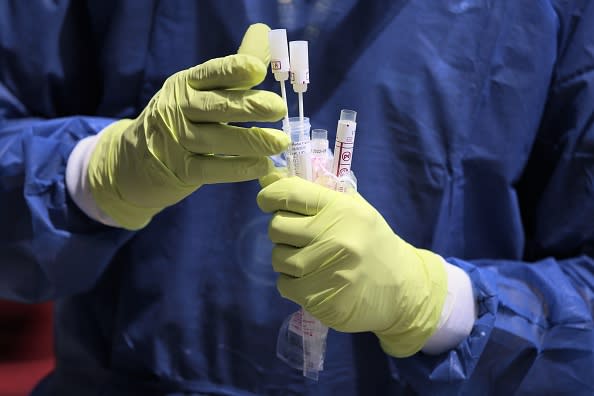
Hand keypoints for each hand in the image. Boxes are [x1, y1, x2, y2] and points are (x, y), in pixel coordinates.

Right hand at [87, 24, 288, 228]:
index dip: (234, 70)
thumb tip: (265, 33)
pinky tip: (262, 165)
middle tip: (279, 108)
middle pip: (216, 106)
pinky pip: (211, 169)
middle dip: (249, 106)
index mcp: (186, 83)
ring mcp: (176, 141)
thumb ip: (235, 68)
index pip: (212, 73)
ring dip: (250, 140)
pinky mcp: (179, 170)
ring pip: (216, 139)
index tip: (258, 70)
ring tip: (279, 142)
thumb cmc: (182, 118)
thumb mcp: (199, 89)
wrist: (137, 159)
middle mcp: (178, 109)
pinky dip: (238, 168)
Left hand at [257, 176, 447, 356]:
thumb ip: (315, 192)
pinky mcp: (319, 298)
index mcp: (341, 208)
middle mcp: (334, 236)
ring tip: (310, 260)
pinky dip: (292, 283)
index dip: (270, 195)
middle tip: (299, 236)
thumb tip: (268, 178)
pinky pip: (284, 285)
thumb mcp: (354, 209)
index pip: (288, 192)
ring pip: (278, 258)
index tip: (268, 201)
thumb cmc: (372, 243)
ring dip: (287, 258)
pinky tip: (313, 280)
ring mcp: (326, 269)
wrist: (402, 290)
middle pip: (276, 227)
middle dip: (282, 231)